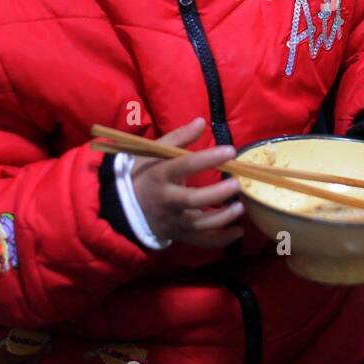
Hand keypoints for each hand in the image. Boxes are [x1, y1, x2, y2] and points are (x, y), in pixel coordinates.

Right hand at [130, 117, 243, 248]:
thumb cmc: (144, 174)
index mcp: (160, 175)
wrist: (123, 206)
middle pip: (192, 200)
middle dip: (216, 193)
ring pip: (198, 224)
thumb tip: (201, 122)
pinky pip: (200, 241)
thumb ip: (179, 138)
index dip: (208, 158)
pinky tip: (238, 231)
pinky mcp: (178, 235)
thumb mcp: (154, 152)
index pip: (184, 165)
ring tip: (241, 208)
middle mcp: (166, 200)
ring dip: (222, 218)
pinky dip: (220, 239)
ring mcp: (172, 220)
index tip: (230, 151)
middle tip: (237, 184)